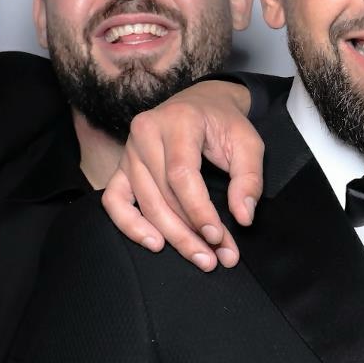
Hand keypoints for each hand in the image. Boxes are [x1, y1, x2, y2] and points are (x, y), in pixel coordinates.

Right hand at [101, 81, 262, 270]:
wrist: (202, 103)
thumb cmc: (224, 124)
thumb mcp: (248, 143)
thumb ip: (249, 178)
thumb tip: (243, 217)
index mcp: (178, 121)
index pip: (181, 174)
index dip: (198, 210)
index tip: (217, 237)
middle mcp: (146, 133)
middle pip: (161, 193)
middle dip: (188, 232)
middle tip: (212, 259)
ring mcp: (129, 150)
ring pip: (143, 203)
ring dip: (170, 236)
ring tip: (198, 257)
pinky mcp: (121, 167)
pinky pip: (114, 201)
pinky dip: (130, 225)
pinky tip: (155, 243)